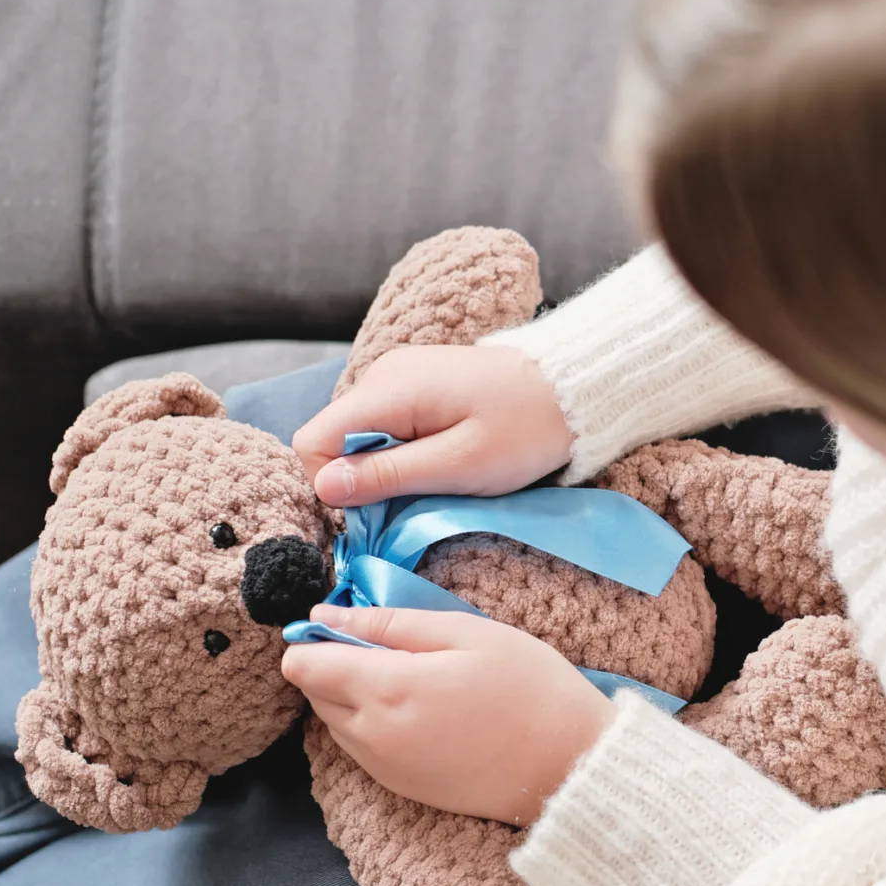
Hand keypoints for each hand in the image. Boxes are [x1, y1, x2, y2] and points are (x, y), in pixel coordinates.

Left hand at [281, 605, 615, 825]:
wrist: (567, 766)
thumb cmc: (527, 685)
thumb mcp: (465, 632)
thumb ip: (387, 623)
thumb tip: (322, 616)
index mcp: (384, 690)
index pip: (301, 665)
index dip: (319, 638)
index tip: (355, 625)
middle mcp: (369, 736)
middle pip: (313, 692)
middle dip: (337, 664)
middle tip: (398, 648)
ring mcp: (382, 768)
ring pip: (334, 721)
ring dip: (355, 695)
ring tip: (417, 678)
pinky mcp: (400, 788)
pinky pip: (360, 747)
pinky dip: (373, 723)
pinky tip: (424, 710)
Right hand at [292, 345, 571, 506]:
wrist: (572, 390)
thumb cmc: (524, 430)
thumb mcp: (459, 465)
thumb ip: (388, 475)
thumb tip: (324, 488)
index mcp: (387, 390)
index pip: (313, 442)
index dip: (334, 485)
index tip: (378, 509)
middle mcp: (382, 376)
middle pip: (335, 440)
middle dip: (363, 479)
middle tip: (418, 497)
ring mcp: (399, 376)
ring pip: (360, 436)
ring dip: (387, 468)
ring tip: (438, 477)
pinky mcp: (417, 385)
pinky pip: (387, 426)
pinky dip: (403, 451)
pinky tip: (443, 458)